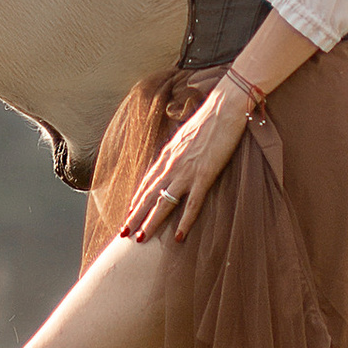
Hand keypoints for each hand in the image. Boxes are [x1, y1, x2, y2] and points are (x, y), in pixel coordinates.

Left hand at [116, 79, 252, 241]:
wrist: (223, 107)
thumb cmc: (208, 119)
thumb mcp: (185, 135)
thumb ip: (177, 150)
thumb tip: (172, 159)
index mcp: (167, 154)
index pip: (146, 182)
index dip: (136, 199)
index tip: (129, 213)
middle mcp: (171, 164)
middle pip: (148, 195)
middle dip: (135, 215)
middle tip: (123, 233)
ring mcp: (187, 171)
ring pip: (163, 203)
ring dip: (151, 222)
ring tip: (142, 239)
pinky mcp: (204, 175)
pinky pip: (192, 204)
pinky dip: (185, 221)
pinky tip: (178, 236)